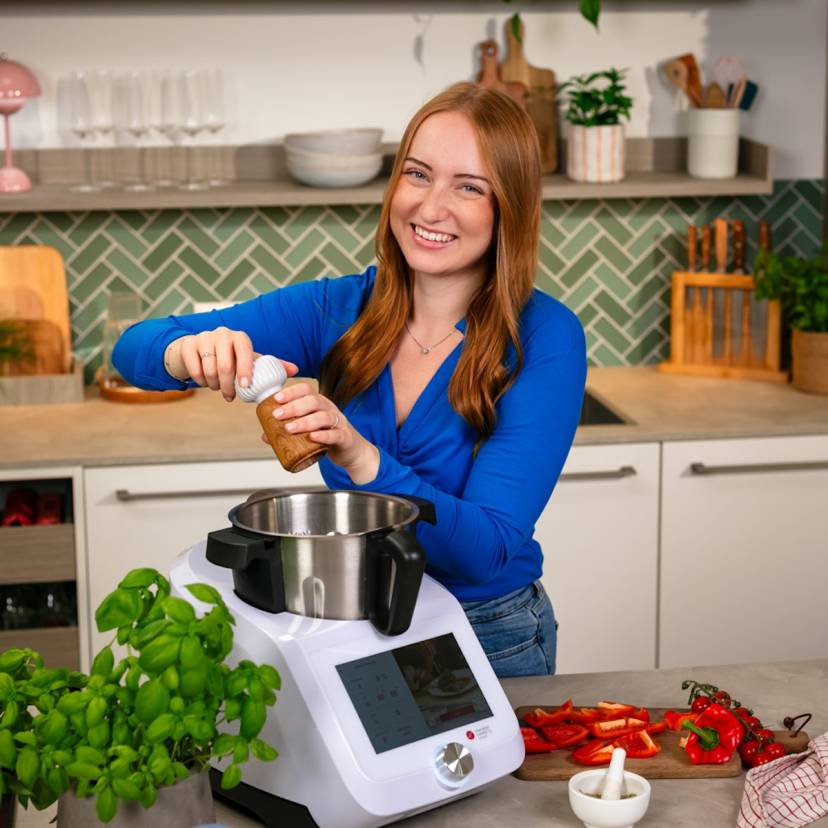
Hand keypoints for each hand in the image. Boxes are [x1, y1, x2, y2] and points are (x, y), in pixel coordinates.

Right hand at [167, 328, 297, 400]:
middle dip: (228, 386)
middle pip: (225, 365)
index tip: (246, 386)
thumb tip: (295, 369)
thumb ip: (271, 365)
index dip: (245, 370)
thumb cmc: (231, 357)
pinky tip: (204, 382)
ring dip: (214, 385)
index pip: (245, 352)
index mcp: (240, 337)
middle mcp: (222, 334)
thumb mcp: (250, 360)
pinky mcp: (188, 344)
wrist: (199, 350)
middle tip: (230, 397)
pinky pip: (193, 368)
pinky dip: (199, 380)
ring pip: (209, 369)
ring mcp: (203, 337)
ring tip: (218, 388)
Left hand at [261, 382, 379, 483]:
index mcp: (319, 404)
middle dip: (293, 407)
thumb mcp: (308, 431)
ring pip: (323, 417)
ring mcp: (339, 423)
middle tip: (277, 415)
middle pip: (313, 401)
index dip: (292, 392)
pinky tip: (313, 437)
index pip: (306, 390)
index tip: (276, 399)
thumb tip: (265, 435)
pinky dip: (324, 435)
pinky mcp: (345, 437)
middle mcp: (329, 409)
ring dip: (305, 422)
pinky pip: (335, 434)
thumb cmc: (327, 437)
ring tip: (289, 428)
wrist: (351, 451)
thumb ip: (288, 432)